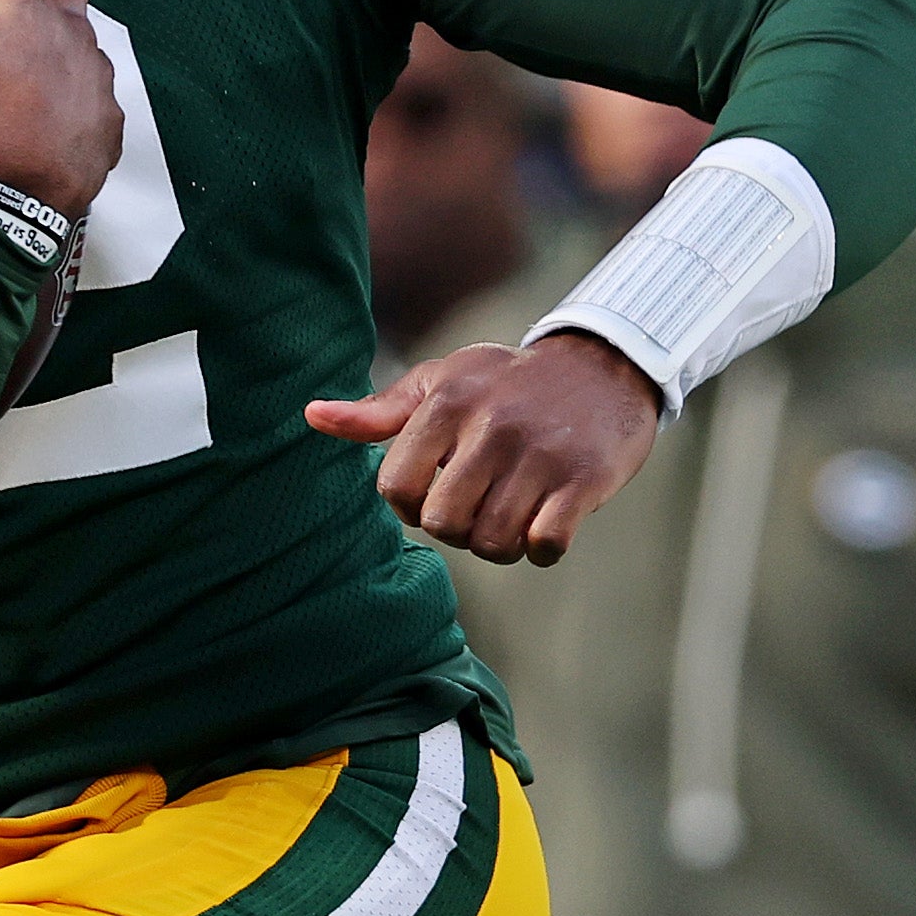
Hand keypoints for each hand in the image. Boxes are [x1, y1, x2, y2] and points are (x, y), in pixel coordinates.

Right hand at [0, 0, 122, 212]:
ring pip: (87, 48)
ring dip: (62, 54)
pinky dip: (75, 111)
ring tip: (32, 76)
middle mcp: (70, 33)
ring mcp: (96, 80)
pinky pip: (96, 107)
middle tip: (19, 2)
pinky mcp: (108, 126)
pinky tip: (51, 127)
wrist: (13, 196)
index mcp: (22, 8)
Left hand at [307, 333, 665, 561]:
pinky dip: (540, 549)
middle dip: (456, 529)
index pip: (395, 487)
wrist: (603, 367)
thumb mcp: (442, 382)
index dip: (409, 504)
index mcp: (448, 403)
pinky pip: (545, 543)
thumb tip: (312, 415)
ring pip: (492, 541)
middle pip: (444, 523)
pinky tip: (545, 526)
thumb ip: (380, 410)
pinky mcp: (584, 479)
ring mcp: (540, 455)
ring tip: (510, 518)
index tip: (434, 491)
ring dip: (498, 545)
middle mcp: (492, 427)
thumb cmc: (507, 384)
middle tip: (477, 509)